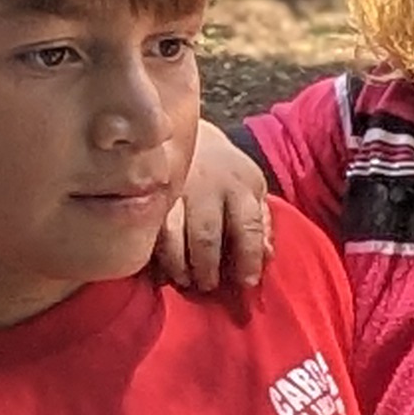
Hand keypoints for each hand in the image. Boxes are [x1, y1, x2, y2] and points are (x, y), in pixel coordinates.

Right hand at [154, 120, 274, 290]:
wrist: (187, 129)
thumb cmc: (225, 171)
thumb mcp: (252, 188)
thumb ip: (261, 223)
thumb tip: (267, 257)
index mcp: (241, 187)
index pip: (248, 228)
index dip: (248, 258)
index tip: (246, 283)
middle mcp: (207, 185)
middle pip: (206, 234)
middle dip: (207, 265)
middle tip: (207, 285)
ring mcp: (174, 185)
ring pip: (171, 231)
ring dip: (176, 261)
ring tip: (183, 279)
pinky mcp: (147, 188)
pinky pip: (146, 223)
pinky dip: (151, 247)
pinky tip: (157, 263)